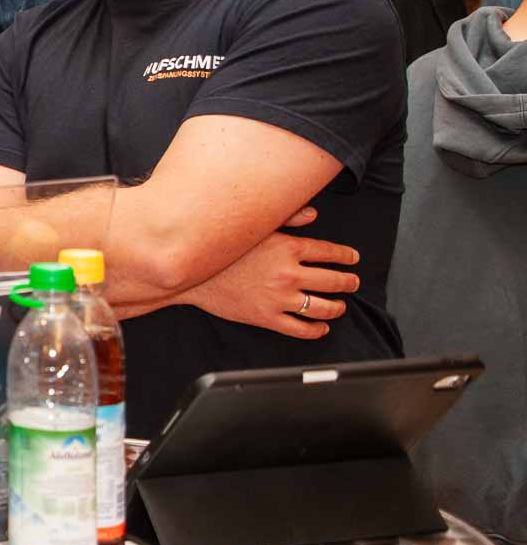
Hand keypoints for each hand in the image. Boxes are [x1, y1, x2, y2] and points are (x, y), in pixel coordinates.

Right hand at [180, 207, 358, 339]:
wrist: (192, 273)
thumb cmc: (221, 249)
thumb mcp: (254, 225)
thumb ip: (286, 218)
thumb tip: (312, 214)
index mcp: (288, 248)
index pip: (330, 252)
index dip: (346, 256)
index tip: (352, 259)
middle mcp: (289, 274)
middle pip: (334, 281)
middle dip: (348, 282)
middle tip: (352, 282)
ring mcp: (280, 298)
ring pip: (323, 307)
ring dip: (337, 307)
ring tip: (339, 306)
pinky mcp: (268, 317)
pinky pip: (301, 329)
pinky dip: (316, 329)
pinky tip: (320, 327)